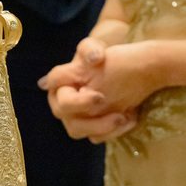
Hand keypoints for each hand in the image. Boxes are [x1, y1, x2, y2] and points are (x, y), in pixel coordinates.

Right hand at [38, 38, 155, 142]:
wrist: (123, 72)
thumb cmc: (103, 59)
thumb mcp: (95, 48)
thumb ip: (90, 49)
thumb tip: (94, 58)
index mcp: (59, 83)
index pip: (55, 83)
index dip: (72, 89)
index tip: (98, 95)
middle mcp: (63, 103)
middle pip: (63, 111)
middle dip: (82, 108)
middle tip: (104, 101)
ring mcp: (77, 118)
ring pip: (78, 130)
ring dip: (100, 126)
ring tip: (122, 117)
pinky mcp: (93, 129)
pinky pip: (97, 138)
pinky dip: (113, 132)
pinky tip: (130, 118)